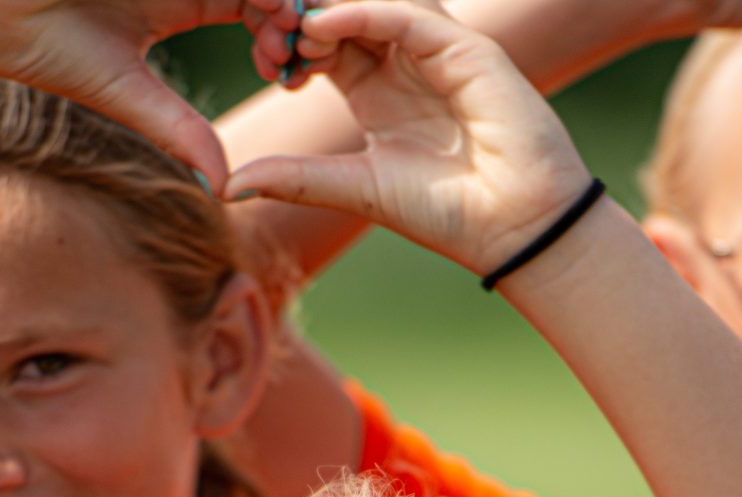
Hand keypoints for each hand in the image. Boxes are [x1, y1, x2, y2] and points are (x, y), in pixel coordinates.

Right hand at [0, 0, 304, 185]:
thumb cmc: (51, 50)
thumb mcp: (130, 94)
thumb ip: (180, 130)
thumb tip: (226, 186)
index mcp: (192, 2)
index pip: (263, 8)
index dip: (287, 35)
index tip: (287, 70)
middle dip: (294, 7)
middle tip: (297, 41)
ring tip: (283, 13)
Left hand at [225, 0, 588, 275]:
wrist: (513, 229)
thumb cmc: (443, 212)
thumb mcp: (352, 188)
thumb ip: (295, 178)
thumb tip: (228, 186)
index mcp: (377, 90)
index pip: (326, 43)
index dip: (290, 43)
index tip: (261, 60)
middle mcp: (405, 63)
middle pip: (347, 13)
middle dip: (303, 15)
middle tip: (261, 24)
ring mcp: (437, 52)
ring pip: (376, 3)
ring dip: (328, 7)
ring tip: (285, 17)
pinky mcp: (466, 51)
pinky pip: (407, 15)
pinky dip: (362, 13)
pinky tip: (320, 26)